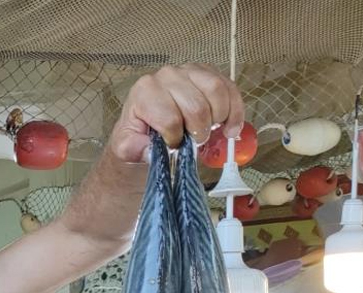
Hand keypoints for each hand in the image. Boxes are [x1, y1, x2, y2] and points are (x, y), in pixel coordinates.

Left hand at [108, 64, 244, 162]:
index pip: (170, 118)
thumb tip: (151, 152)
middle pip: (196, 106)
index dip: (176, 139)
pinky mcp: (208, 72)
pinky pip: (229, 87)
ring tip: (211, 131)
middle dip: (199, 131)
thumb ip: (133, 149)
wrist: (147, 124)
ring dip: (219, 118)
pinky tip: (231, 128)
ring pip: (216, 91)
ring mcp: (189, 70)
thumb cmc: (138, 134)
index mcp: (145, 91)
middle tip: (195, 141)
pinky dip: (235, 111)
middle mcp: (166, 75)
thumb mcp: (126, 147)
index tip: (173, 145)